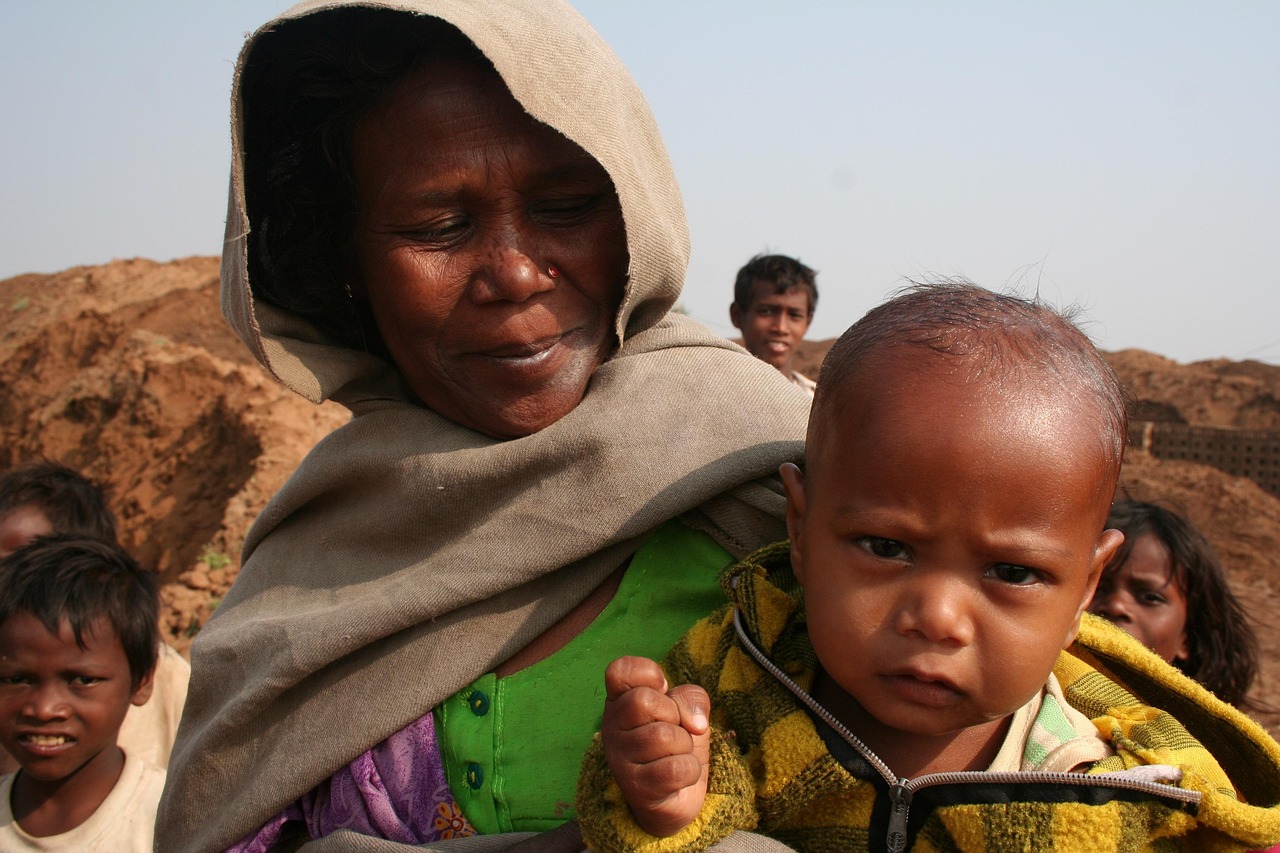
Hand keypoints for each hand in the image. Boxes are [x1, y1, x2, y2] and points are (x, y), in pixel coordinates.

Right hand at [600, 656, 711, 836]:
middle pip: (644, 701)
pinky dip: (690, 770)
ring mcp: (620, 759)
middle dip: (673, 714)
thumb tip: (695, 723)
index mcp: (619, 701)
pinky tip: (679, 775)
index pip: (619, 670)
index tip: (661, 688)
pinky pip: (677, 768)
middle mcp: (611, 727)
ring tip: (674, 754)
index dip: (648, 673)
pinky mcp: (637, 788)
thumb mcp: (685, 710)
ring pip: (665, 736)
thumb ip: (691, 698)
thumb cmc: (674, 744)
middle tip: (671, 729)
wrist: (673, 798)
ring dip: (684, 745)